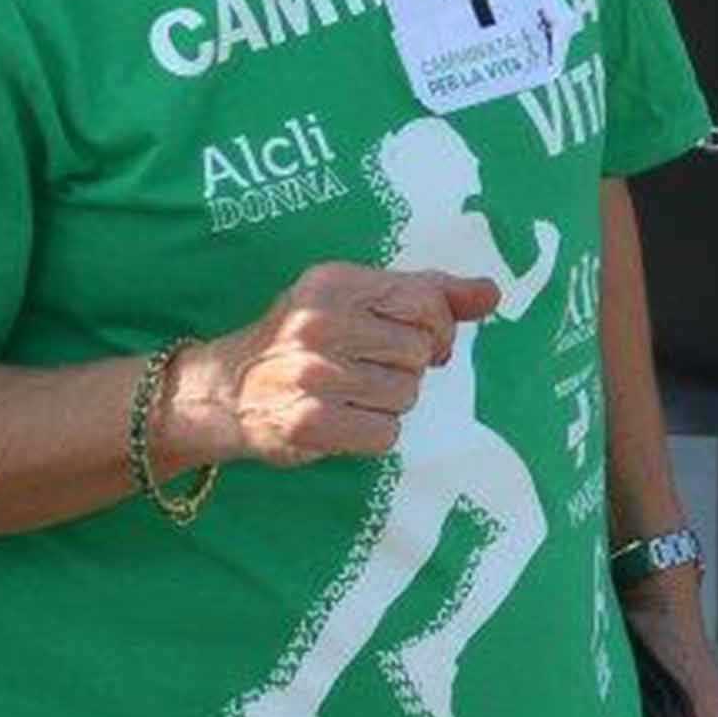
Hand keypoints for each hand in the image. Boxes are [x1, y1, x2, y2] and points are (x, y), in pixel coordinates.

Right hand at [160, 264, 506, 469]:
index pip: (426, 302)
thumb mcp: (353, 299)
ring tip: (350, 395)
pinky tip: (343, 422)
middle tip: (369, 370)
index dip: (438, 327)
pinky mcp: (311, 423)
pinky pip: (386, 434)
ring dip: (389, 403)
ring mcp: (313, 374)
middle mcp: (322, 322)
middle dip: (405, 368)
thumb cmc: (301, 340)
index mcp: (335, 281)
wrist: (225, 391)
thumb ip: (426, 292)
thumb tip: (491, 293)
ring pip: (406, 395)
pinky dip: (372, 435)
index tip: (419, 339)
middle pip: (420, 352)